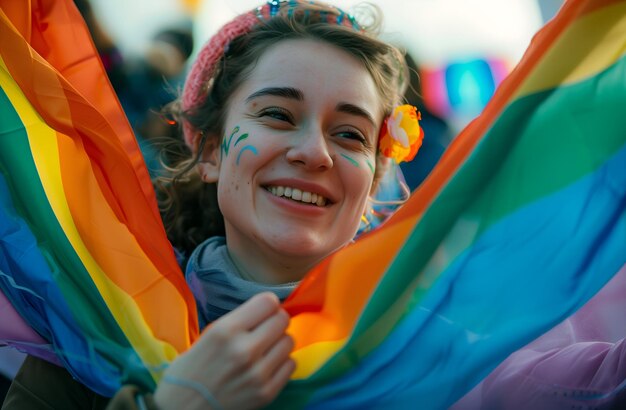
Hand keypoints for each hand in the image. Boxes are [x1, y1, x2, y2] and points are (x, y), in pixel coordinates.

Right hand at [154, 292, 294, 409]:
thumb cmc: (190, 370)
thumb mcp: (208, 335)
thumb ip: (238, 321)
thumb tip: (269, 308)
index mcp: (226, 330)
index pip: (268, 302)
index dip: (268, 304)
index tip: (263, 311)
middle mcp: (244, 350)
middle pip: (282, 319)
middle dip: (275, 321)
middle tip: (265, 329)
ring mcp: (258, 373)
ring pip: (289, 341)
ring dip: (279, 342)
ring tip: (265, 349)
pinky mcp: (267, 393)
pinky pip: (291, 365)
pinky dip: (281, 363)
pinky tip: (267, 365)